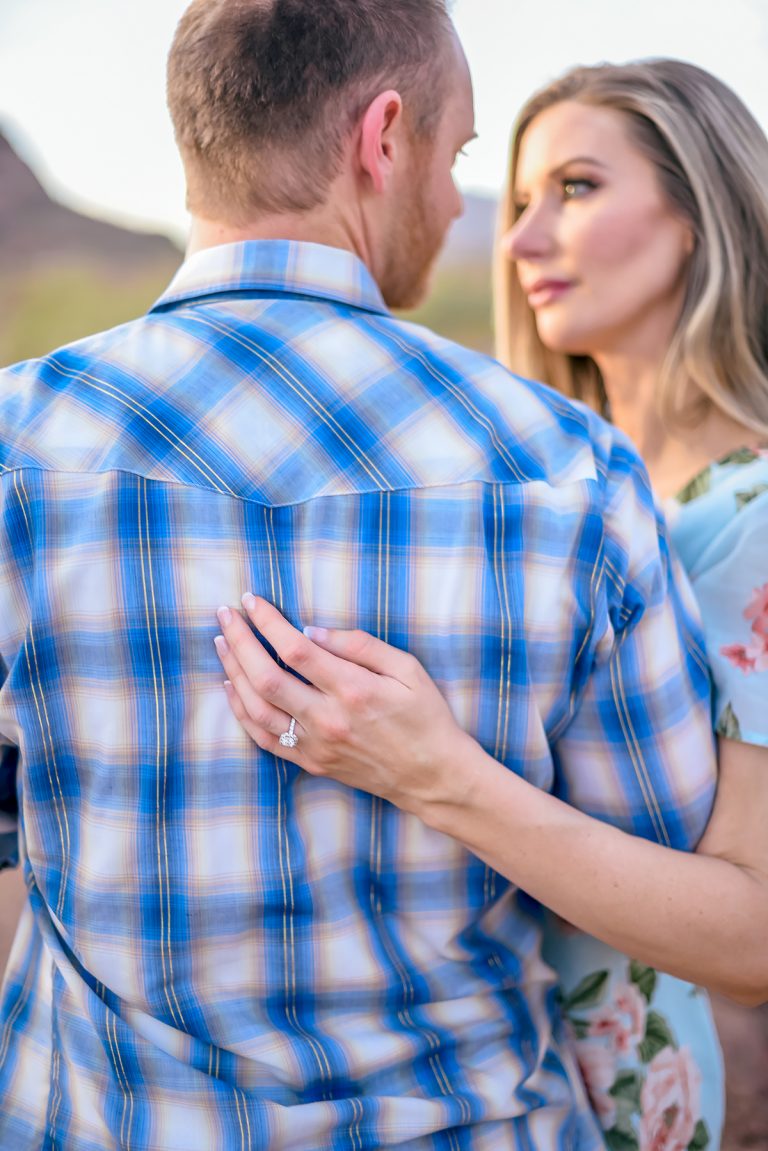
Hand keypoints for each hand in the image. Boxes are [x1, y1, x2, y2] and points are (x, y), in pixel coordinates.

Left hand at [214, 595, 476, 816]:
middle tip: (224, 614)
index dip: (268, 623)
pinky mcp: (311, 763)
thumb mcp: (408, 670)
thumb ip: (360, 646)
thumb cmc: (426, 717)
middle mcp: (328, 719)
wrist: (433, 777)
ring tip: (223, 643)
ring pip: (257, 708)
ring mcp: (316, 745)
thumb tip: (312, 630)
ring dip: (233, 672)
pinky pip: (264, 739)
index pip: (296, 650)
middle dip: (240, 641)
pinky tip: (232, 687)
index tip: (251, 601)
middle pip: (266, 676)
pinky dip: (242, 712)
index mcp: (353, 690)